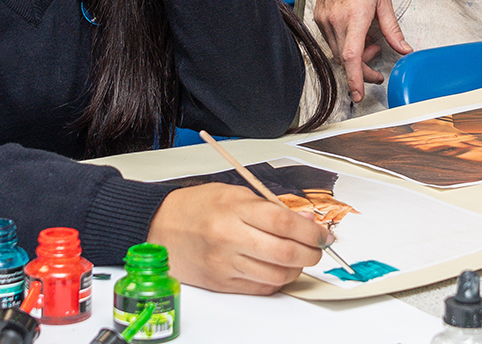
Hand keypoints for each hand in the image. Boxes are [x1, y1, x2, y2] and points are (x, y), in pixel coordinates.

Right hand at [146, 183, 328, 293]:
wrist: (160, 227)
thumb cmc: (196, 206)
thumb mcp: (234, 193)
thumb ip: (269, 207)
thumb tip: (304, 222)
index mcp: (234, 210)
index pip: (284, 222)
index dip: (310, 230)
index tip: (321, 233)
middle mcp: (229, 238)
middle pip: (284, 252)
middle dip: (310, 253)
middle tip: (317, 248)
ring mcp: (225, 263)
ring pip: (276, 274)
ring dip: (296, 269)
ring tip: (299, 258)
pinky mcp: (222, 283)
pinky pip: (260, 287)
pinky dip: (277, 280)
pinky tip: (279, 269)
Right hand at [310, 0, 410, 102]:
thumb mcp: (384, 0)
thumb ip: (393, 29)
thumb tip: (404, 49)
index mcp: (354, 16)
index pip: (351, 57)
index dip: (355, 79)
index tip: (358, 95)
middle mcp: (335, 20)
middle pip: (345, 59)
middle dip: (362, 68)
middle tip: (378, 60)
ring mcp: (324, 19)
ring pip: (337, 50)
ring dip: (354, 54)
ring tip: (369, 40)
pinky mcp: (319, 16)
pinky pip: (331, 39)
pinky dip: (345, 42)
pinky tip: (356, 32)